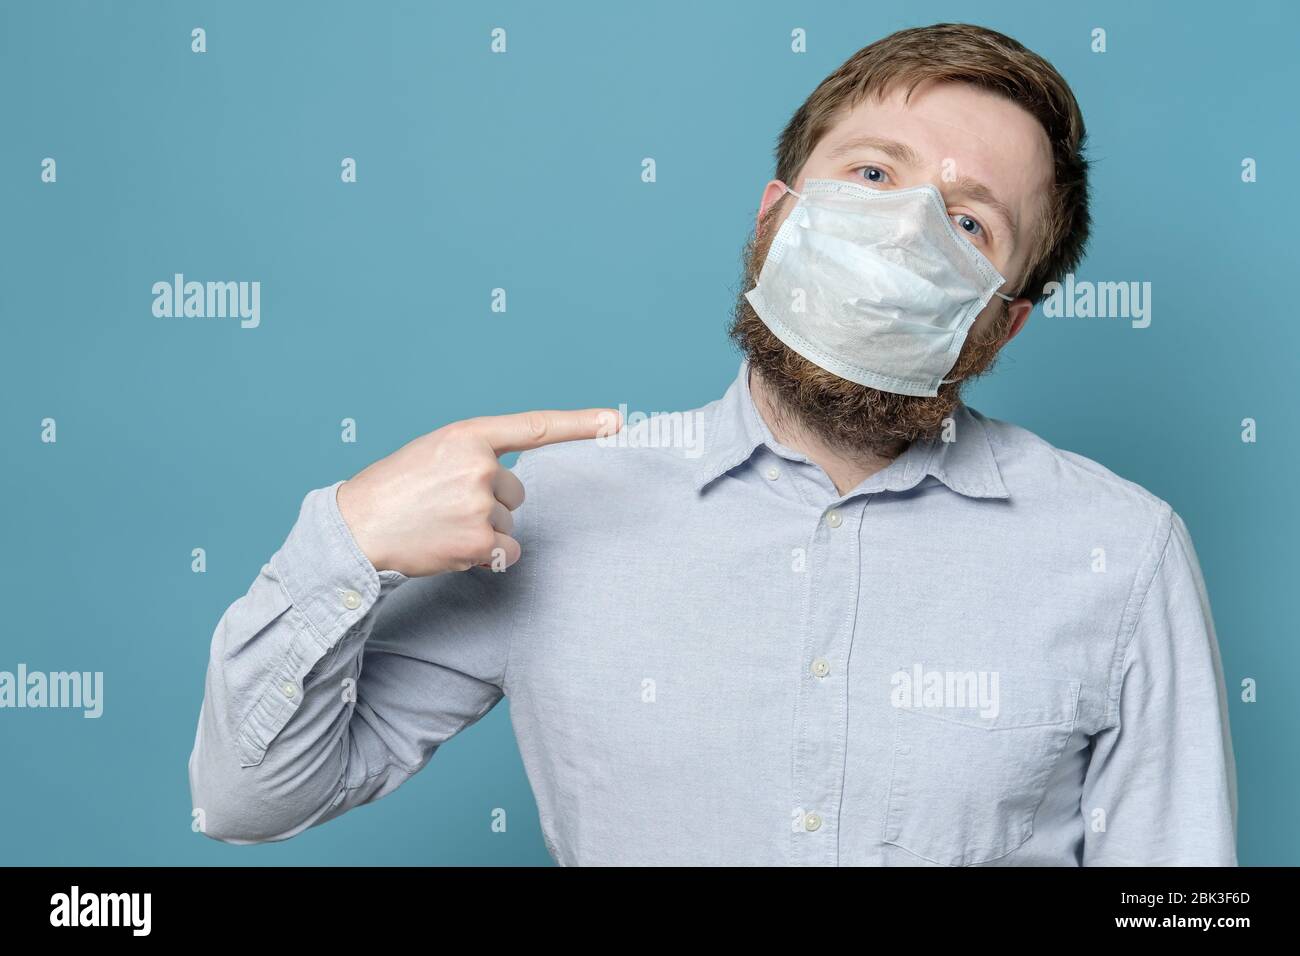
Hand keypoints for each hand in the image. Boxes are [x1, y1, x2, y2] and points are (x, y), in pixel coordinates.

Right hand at [336, 408, 619, 576]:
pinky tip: (450, 548)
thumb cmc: (393, 492)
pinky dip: (487, 557)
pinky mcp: (480, 541)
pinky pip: (508, 552)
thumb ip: (474, 457)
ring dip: (482, 531)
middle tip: (444, 507)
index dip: (580, 424)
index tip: (615, 421)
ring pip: (508, 524)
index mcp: (468, 435)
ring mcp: (480, 504)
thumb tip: (510, 482)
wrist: (354, 529)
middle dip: (489, 504)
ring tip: (438, 526)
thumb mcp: (433, 453)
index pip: (536, 427)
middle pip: (516, 493)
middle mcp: (479, 466)